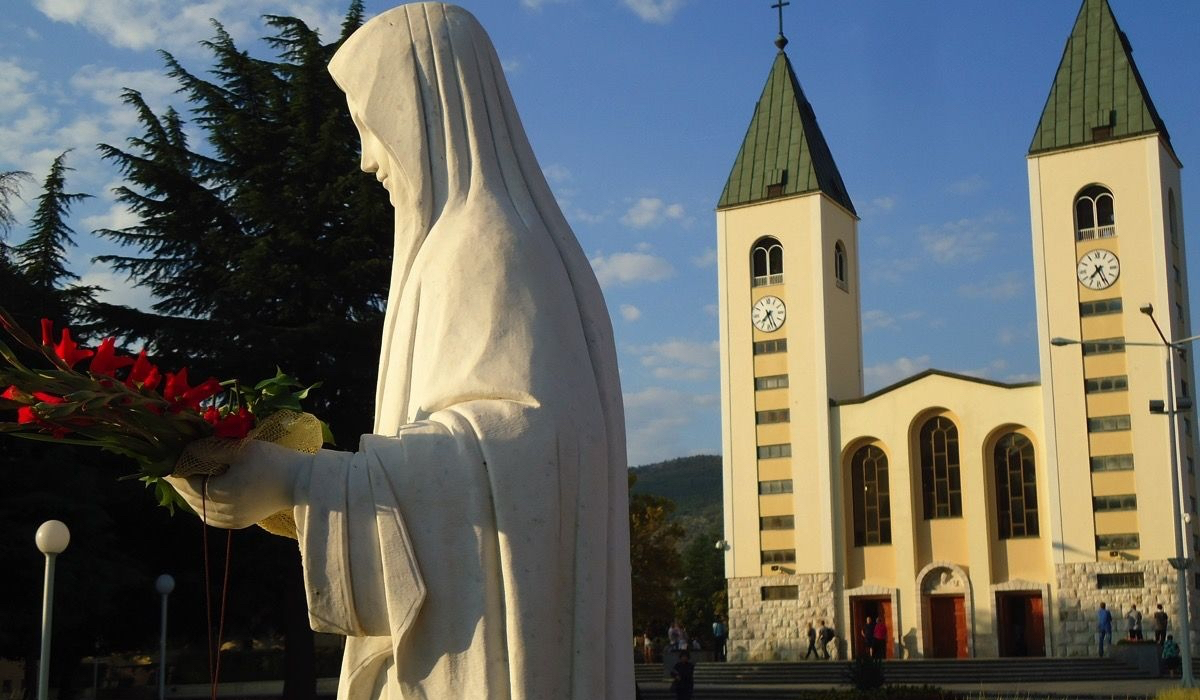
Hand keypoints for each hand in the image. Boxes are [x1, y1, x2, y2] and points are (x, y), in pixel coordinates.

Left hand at [166, 440, 308, 528]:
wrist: (303, 483)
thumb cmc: (273, 462)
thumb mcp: (240, 449)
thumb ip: (209, 449)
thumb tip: (185, 450)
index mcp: (219, 494)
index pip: (184, 483)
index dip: (173, 469)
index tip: (165, 457)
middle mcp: (220, 513)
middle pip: (189, 497)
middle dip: (181, 480)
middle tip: (174, 463)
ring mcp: (230, 521)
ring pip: (199, 508)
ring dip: (192, 492)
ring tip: (188, 475)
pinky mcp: (239, 522)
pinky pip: (211, 515)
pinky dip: (204, 503)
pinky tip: (206, 491)